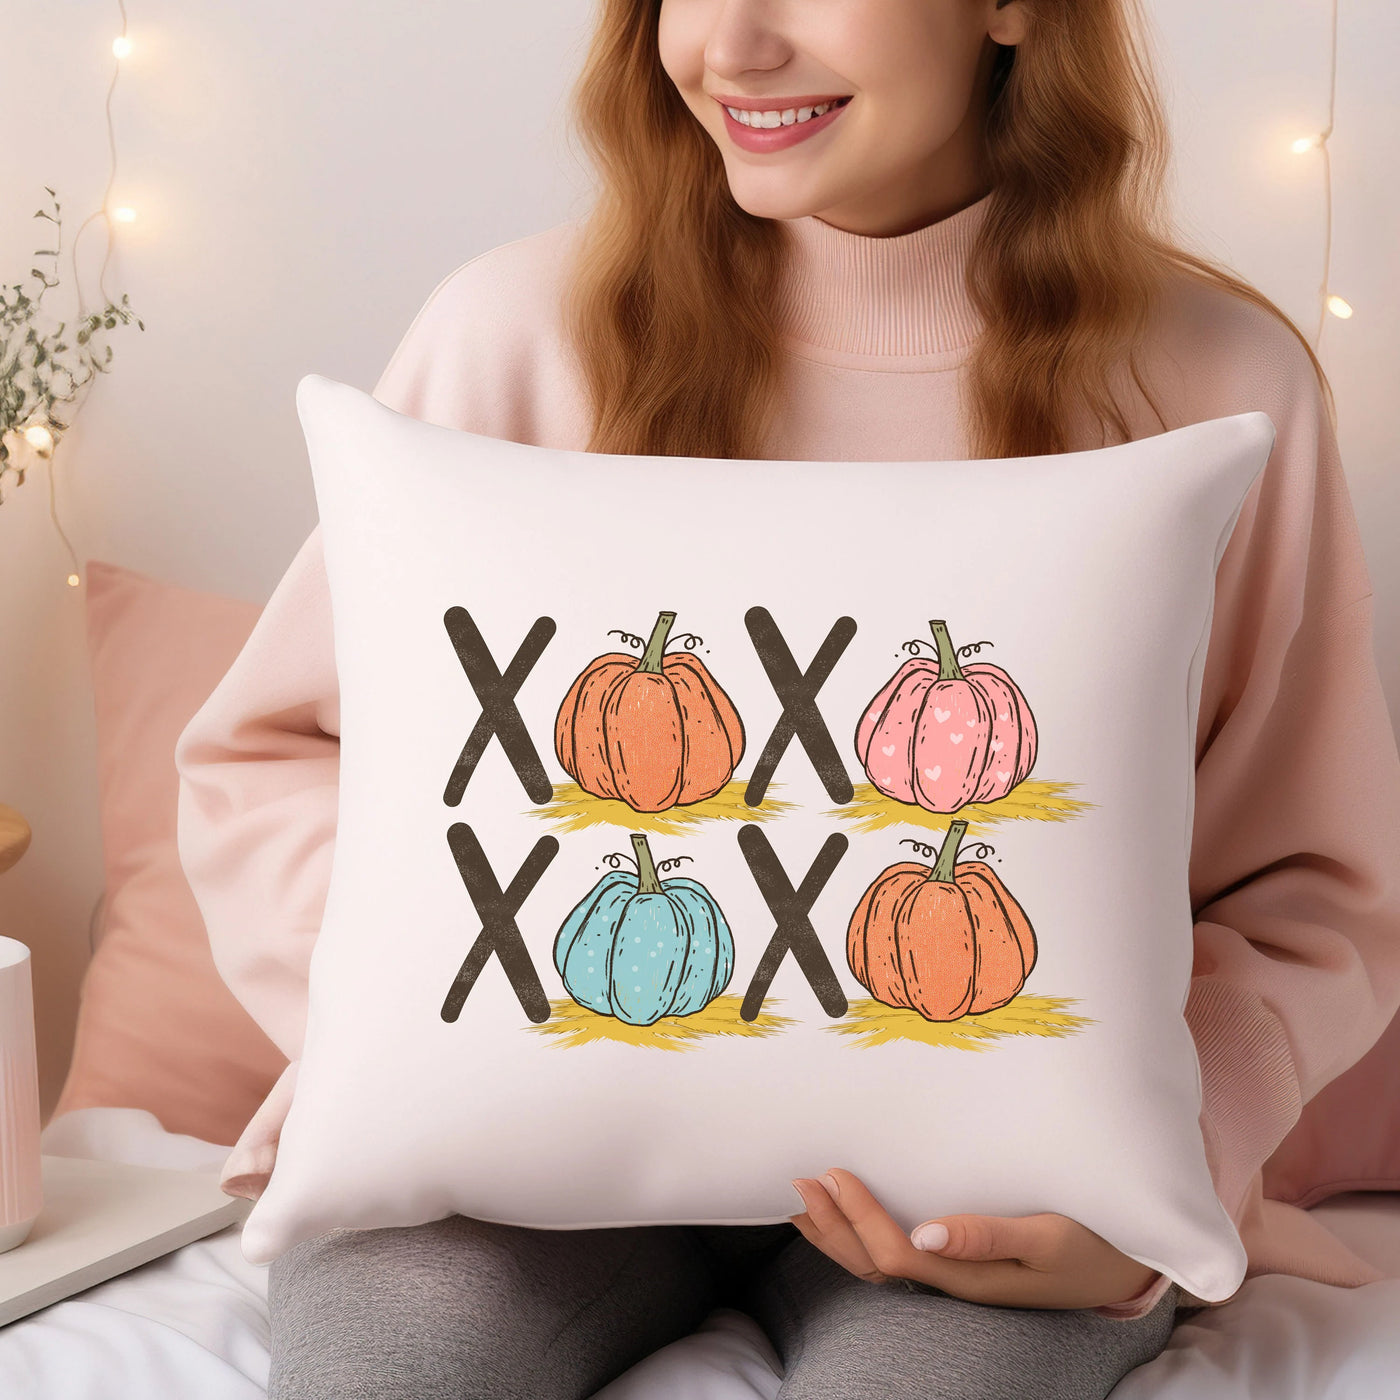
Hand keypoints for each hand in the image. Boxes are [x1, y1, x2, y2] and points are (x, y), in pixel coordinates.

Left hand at [789, 1168, 1160, 1309]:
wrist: (1121, 1265)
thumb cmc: (1087, 1243)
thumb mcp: (1046, 1236)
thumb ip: (986, 1235)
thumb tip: (925, 1232)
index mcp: (967, 1277)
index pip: (894, 1252)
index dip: (857, 1216)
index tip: (832, 1172)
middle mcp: (950, 1280)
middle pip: (872, 1265)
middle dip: (830, 1226)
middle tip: (798, 1181)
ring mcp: (951, 1275)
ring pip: (877, 1264)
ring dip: (835, 1233)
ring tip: (801, 1199)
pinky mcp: (956, 1262)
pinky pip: (895, 1254)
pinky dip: (858, 1234)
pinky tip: (842, 1212)